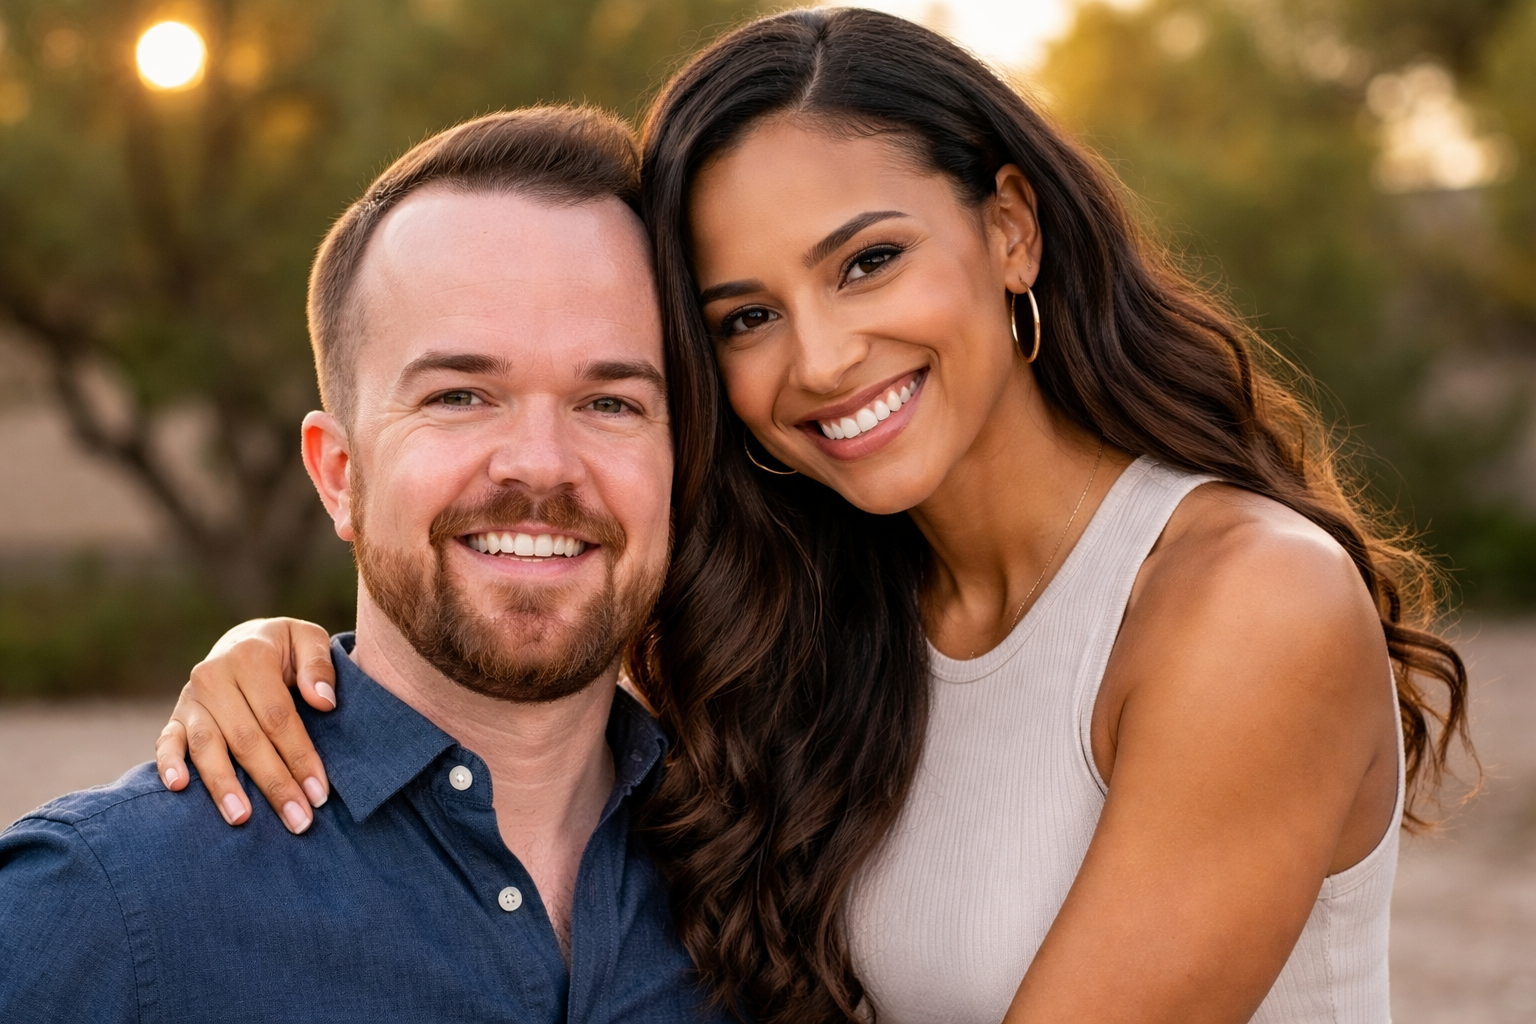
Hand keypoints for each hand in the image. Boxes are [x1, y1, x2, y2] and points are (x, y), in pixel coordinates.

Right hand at [154, 618, 336, 833]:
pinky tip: (179, 787)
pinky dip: (168, 764)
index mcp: (251, 657)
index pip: (278, 717)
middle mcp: (215, 677)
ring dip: (224, 786)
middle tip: (298, 821)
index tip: (319, 792)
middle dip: (274, 784)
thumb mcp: (308, 639)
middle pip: (247, 739)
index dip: (300, 756)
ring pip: (207, 747)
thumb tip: (323, 702)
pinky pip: (167, 742)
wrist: (243, 640)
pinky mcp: (176, 716)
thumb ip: (319, 665)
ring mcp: (192, 699)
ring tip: (242, 819)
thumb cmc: (285, 648)